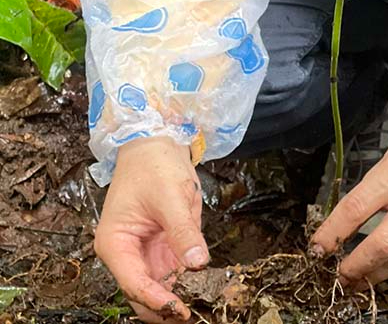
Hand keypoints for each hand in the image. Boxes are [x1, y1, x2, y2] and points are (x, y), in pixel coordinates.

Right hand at [94, 136, 208, 322]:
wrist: (157, 144)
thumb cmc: (153, 165)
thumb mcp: (170, 196)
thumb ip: (183, 231)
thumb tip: (197, 262)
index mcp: (115, 243)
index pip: (134, 283)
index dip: (158, 300)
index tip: (181, 310)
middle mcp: (127, 254)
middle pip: (144, 293)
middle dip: (168, 307)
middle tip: (196, 313)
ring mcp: (145, 252)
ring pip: (161, 287)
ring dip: (181, 297)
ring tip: (206, 305)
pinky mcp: (163, 247)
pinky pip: (175, 272)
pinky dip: (189, 282)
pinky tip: (208, 288)